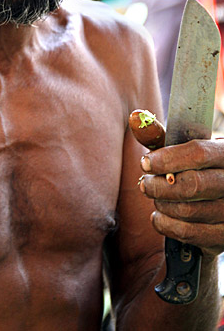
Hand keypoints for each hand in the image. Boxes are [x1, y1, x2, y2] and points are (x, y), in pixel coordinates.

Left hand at [138, 139, 223, 255]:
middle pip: (191, 185)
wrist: (221, 198)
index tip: (145, 163)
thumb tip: (135, 117)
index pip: (198, 153)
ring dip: (161, 204)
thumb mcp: (187, 149)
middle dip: (159, 185)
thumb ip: (161, 136)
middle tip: (144, 183)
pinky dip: (165, 224)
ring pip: (187, 211)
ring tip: (155, 196)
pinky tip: (159, 215)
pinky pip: (188, 233)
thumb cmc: (198, 168)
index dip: (167, 159)